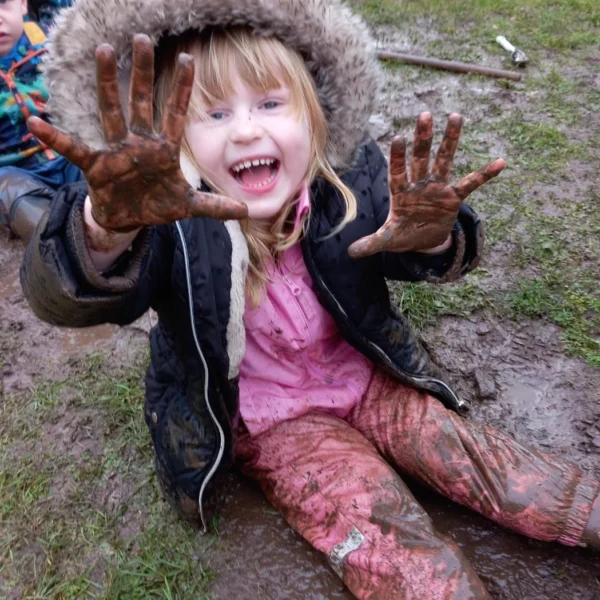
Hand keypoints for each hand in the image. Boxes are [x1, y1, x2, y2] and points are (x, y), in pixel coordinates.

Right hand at [27, 34, 246, 231]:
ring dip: (107, 84)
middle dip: (142, 72)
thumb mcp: (189, 207)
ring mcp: (117, 151)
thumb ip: (215, 206)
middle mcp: (139, 143)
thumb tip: (246, 211)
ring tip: (102, 50)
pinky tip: (35, 122)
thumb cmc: (157, 206)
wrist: (130, 220)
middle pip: (141, 102)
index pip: (174, 113)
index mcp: (163, 149)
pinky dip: (54, 138)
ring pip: (111, 112)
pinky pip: (73, 148)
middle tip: (142, 39)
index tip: (189, 59)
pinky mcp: (96, 165)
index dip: (182, 88)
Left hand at [348, 112, 504, 257]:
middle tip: (425, 115)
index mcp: (400, 192)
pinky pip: (470, 183)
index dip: (398, 157)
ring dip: (450, 140)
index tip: (399, 138)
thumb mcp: (387, 240)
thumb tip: (351, 252)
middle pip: (420, 158)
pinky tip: (500, 163)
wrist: (423, 240)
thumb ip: (372, 243)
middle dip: (423, 139)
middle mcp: (419, 184)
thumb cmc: (403, 235)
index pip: (398, 171)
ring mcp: (437, 188)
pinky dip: (484, 175)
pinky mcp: (453, 197)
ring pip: (444, 160)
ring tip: (456, 116)